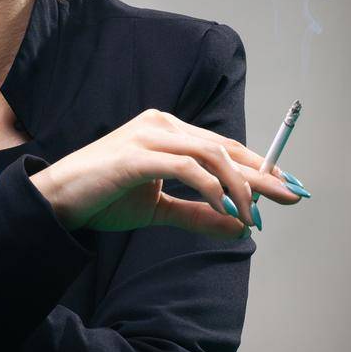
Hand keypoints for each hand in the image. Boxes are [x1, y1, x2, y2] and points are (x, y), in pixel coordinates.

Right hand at [30, 108, 301, 233]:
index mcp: (166, 130)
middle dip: (262, 175)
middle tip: (291, 197)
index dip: (258, 166)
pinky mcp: (137, 154)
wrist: (58, 201)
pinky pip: (187, 167)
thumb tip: (239, 227)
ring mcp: (149, 135)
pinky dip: (212, 190)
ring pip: (212, 155)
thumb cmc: (104, 198)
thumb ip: (198, 214)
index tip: (286, 188)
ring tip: (252, 217)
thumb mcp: (158, 209)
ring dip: (239, 188)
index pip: (223, 145)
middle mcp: (161, 124)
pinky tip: (225, 210)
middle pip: (225, 147)